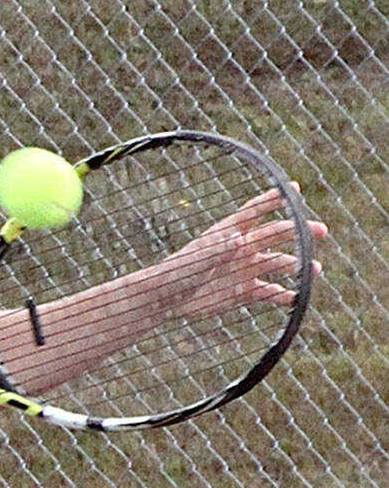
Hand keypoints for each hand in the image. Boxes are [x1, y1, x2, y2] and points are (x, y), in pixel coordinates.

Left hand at [163, 183, 325, 320]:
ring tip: (314, 269)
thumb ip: (218, 249)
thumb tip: (239, 239)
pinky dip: (284, 295)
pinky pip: (270, 292)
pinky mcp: (244, 291)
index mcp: (228, 233)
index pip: (254, 211)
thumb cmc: (177, 272)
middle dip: (299, 230)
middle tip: (321, 230)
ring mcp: (245, 269)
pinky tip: (296, 298)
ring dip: (298, 265)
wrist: (166, 298)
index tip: (294, 188)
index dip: (273, 199)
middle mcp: (242, 248)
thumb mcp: (198, 258)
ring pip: (278, 263)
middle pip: (276, 234)